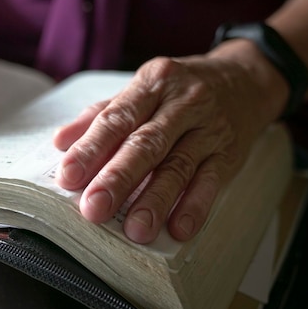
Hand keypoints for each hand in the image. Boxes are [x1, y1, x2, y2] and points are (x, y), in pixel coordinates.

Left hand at [54, 43, 287, 243]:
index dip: (91, 148)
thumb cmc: (181, 89)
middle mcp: (182, 103)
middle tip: (94, 208)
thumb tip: (61, 141)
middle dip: (118, 178)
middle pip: (146, 144)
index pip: (116, 118)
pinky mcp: (230, 152)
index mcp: (152, 83)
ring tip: (135, 229)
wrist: (246, 79)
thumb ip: (102, 114)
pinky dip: (196, 205)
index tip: (68, 176)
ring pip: (178, 166)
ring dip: (155, 200)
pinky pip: (212, 180)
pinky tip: (180, 228)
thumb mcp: (144, 89)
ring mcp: (209, 128)